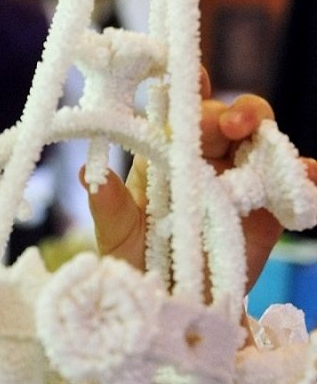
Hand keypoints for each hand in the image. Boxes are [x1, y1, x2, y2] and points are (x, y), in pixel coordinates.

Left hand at [87, 72, 316, 290]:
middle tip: (229, 125)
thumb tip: (88, 173)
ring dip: (265, 129)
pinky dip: (303, 173)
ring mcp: (240, 180)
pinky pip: (292, 180)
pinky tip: (305, 175)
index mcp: (166, 155)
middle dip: (229, 111)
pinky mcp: (269, 207)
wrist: (175, 308)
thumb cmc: (138, 266)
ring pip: (261, 137)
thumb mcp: (118, 238)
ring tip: (259, 135)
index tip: (191, 75)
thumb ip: (109, 206)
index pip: (177, 110)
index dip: (186, 85)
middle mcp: (205, 159)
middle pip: (224, 116)